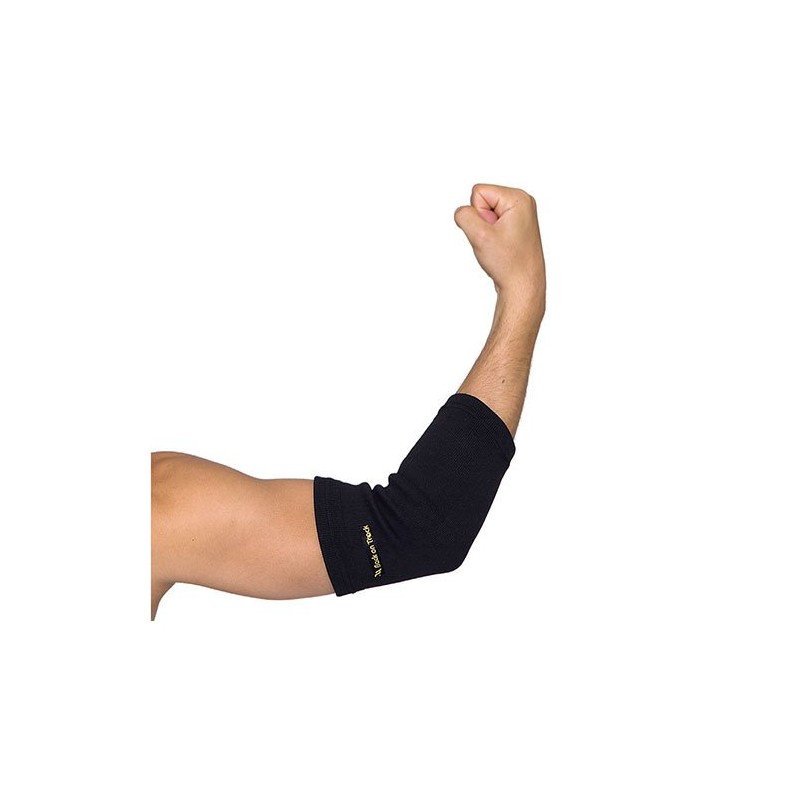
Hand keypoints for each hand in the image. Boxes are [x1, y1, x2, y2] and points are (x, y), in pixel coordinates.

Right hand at [454, 183, 545, 314]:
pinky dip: (490, 236)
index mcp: (518, 198)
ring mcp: (520, 214)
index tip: (491, 233)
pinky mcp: (515, 226)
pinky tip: (500, 247)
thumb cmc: (508, 263)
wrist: (523, 286)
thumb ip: (464, 216)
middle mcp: (522, 202)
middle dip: (481, 222)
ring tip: (498, 245)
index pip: (478, 192)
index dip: (477, 215)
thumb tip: (461, 211)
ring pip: (485, 214)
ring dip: (484, 230)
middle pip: (482, 201)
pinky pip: (491, 223)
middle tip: (495, 241)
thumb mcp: (479, 235)